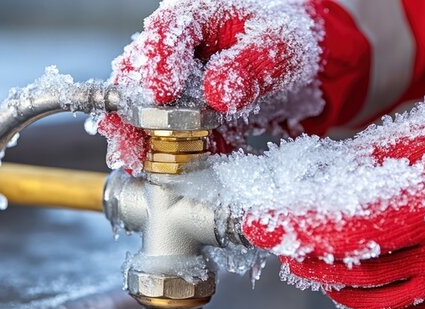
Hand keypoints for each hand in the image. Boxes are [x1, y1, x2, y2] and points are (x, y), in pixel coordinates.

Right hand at [97, 0, 324, 171]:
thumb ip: (251, 66)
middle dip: (131, 108)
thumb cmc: (282, 44)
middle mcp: (176, 50)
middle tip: (130, 136)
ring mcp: (176, 85)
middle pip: (139, 73)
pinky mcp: (184, 116)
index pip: (168, 30)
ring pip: (142, 107)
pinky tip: (165, 172)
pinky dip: (166, 154)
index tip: (161, 92)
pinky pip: (169, 135)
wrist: (294, 69)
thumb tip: (217, 91)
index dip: (159, 61)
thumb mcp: (279, 47)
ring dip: (137, 135)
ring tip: (133, 160)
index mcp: (197, 19)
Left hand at [241, 101, 424, 308]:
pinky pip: (402, 304)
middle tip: (278, 246)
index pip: (349, 230)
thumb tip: (326, 178)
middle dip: (306, 259)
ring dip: (331, 282)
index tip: (262, 226)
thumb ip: (376, 161)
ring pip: (374, 296)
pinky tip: (346, 283)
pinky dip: (367, 295)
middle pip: (355, 269)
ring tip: (304, 266)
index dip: (300, 231)